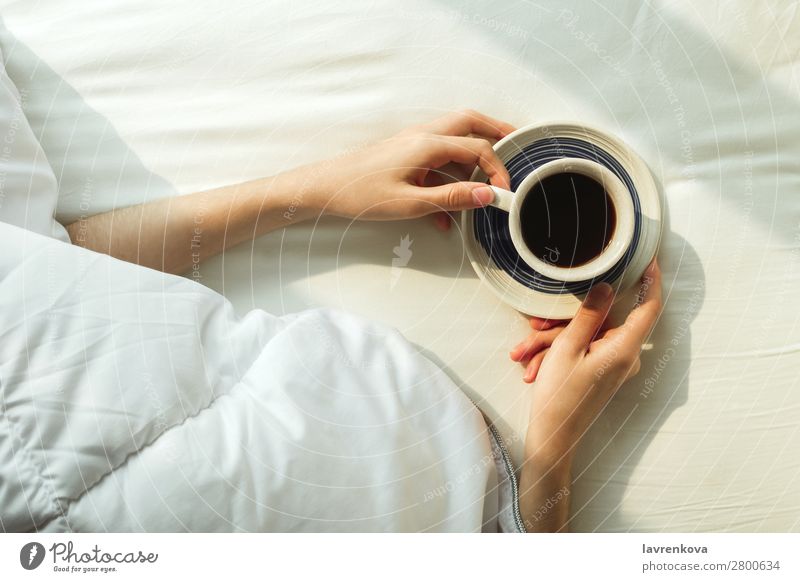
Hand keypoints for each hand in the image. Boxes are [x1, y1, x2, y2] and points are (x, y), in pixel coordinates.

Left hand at [301, 110, 515, 228]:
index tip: (504, 192)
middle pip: (470, 123)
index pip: (477, 148)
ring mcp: (413, 143)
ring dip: (475, 150)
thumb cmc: (361, 193)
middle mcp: (423, 136)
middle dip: (496, 131)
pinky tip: (447, 214)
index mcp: (428, 144)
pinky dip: (450, 175)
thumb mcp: (410, 203)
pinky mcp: (405, 155)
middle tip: (517, 143)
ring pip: (454, 136)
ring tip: (492, 170)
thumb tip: (487, 195)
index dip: (497, 169)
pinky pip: (437, 158)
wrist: (325, 187)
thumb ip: (451, 199)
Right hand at [518, 260, 661, 530]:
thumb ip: (588, 315)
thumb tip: (608, 286)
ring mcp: (613, 366)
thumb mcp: (567, 348)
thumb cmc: (559, 396)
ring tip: (523, 354)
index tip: (647, 259)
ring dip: (551, 342)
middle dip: (562, 324)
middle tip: (533, 329)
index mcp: (624, 349)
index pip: (648, 308)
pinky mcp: (600, 372)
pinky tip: (531, 367)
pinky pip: (581, 351)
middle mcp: (624, 356)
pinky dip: (555, 354)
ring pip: (583, 337)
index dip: (650, 281)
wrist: (552, 437)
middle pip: (599, 323)